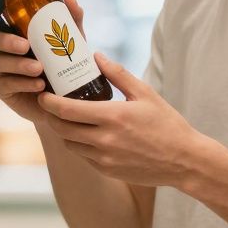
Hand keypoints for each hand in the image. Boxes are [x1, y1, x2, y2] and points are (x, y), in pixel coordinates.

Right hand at [0, 0, 85, 123]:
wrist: (64, 99)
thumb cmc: (62, 64)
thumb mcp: (70, 42)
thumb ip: (71, 21)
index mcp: (13, 33)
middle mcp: (1, 49)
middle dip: (5, 41)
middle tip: (25, 45)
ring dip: (18, 64)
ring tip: (39, 68)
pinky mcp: (1, 89)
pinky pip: (4, 84)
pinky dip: (22, 83)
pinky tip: (38, 84)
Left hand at [37, 52, 213, 187]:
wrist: (184, 161)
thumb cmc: (167, 124)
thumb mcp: (145, 93)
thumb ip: (118, 74)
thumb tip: (96, 57)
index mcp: (112, 117)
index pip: (66, 110)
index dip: (49, 102)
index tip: (43, 94)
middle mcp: (104, 140)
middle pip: (61, 128)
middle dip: (51, 115)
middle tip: (49, 104)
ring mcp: (104, 159)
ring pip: (70, 144)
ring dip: (64, 131)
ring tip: (68, 118)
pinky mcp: (107, 170)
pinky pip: (83, 156)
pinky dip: (80, 144)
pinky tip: (87, 134)